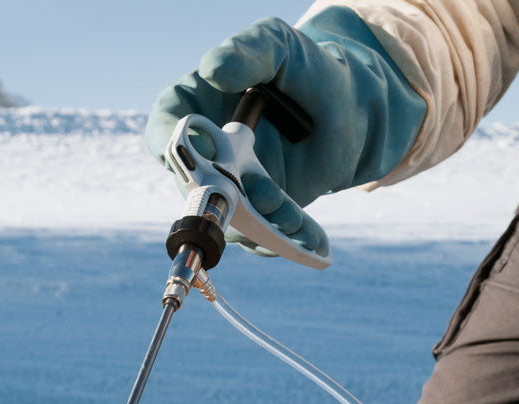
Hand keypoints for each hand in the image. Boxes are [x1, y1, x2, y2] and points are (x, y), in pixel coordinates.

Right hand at [146, 10, 425, 255]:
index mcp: (196, 105)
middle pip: (193, 186)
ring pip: (230, 220)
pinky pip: (262, 238)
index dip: (171, 143)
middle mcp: (205, 152)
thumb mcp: (280, 47)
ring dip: (261, 224)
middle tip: (261, 193)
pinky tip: (313, 239)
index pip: (165, 128)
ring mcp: (230, 186)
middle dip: (226, 197)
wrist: (352, 109)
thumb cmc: (308, 69)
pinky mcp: (259, 212)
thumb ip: (249, 51)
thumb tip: (213, 72)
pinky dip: (285, 241)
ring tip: (295, 217)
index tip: (199, 149)